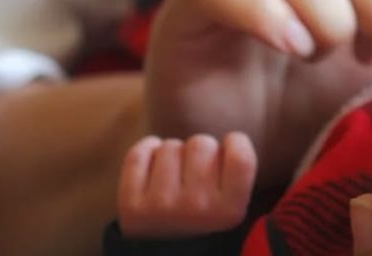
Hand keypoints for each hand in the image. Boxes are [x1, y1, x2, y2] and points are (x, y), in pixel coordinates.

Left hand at [117, 133, 256, 238]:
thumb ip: (239, 167)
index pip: (239, 154)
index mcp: (229, 210)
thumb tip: (239, 128)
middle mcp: (197, 208)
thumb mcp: (234, 201)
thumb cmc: (205, 215)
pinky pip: (138, 155)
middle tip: (197, 172)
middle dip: (199, 151)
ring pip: (170, 146)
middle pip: (201, 143)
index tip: (226, 153)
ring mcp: (162, 207)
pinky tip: (154, 167)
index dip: (234, 143)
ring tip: (175, 177)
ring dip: (173, 154)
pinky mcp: (131, 207)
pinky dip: (146, 152)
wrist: (166, 254)